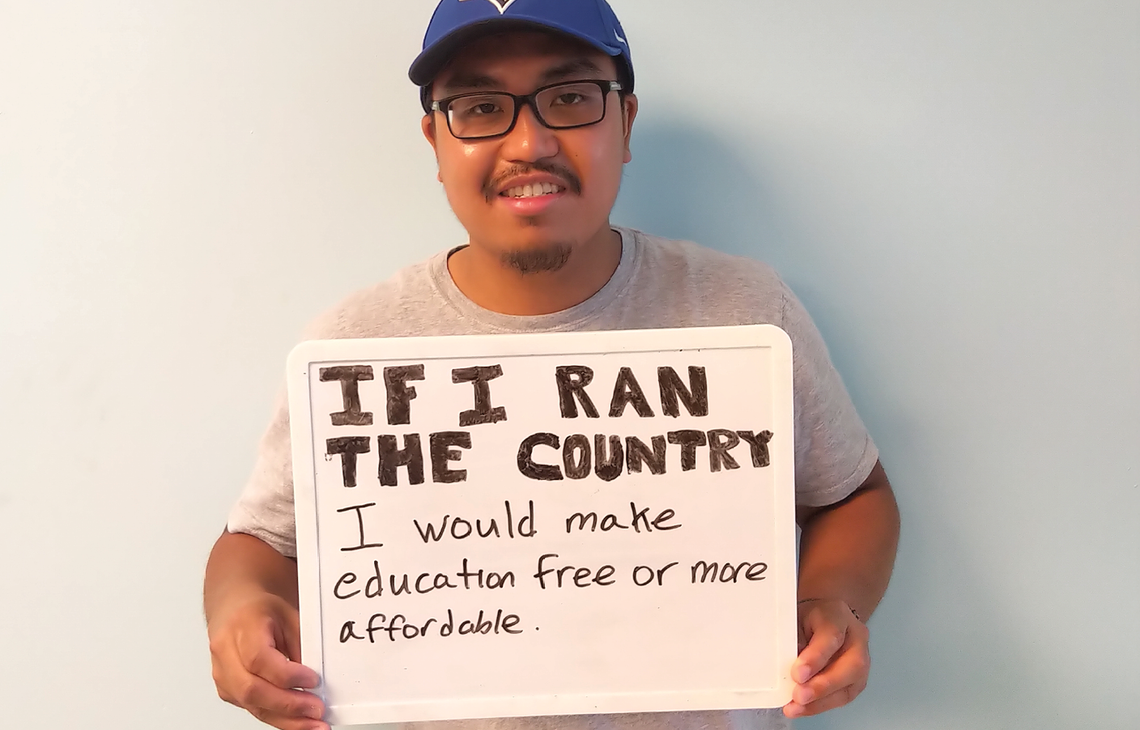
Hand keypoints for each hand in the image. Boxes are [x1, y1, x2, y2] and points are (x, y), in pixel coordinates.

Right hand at [208, 592, 327, 729]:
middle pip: (252, 689)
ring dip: (285, 719)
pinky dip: (276, 717)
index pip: (259, 659)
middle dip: (288, 705)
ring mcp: (222, 674)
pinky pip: (252, 709)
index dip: (288, 675)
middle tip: (316, 710)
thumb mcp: (289, 615)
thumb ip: (302, 644)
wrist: (236, 609)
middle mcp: (225, 652)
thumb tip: (318, 678)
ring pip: (251, 705)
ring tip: (312, 724)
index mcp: (242, 627)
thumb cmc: (261, 611)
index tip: (313, 681)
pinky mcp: (227, 690)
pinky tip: (296, 721)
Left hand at [783, 598, 870, 718]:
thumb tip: (782, 666)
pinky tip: (804, 709)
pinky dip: (821, 706)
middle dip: (823, 685)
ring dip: (821, 701)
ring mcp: (862, 660)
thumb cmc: (808, 619)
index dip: (816, 657)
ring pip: (850, 685)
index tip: (798, 673)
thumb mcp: (796, 618)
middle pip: (851, 665)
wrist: (825, 618)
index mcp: (838, 615)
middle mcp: (856, 637)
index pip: (832, 635)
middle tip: (799, 696)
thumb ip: (792, 639)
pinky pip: (843, 697)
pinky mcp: (857, 680)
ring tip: (797, 707)